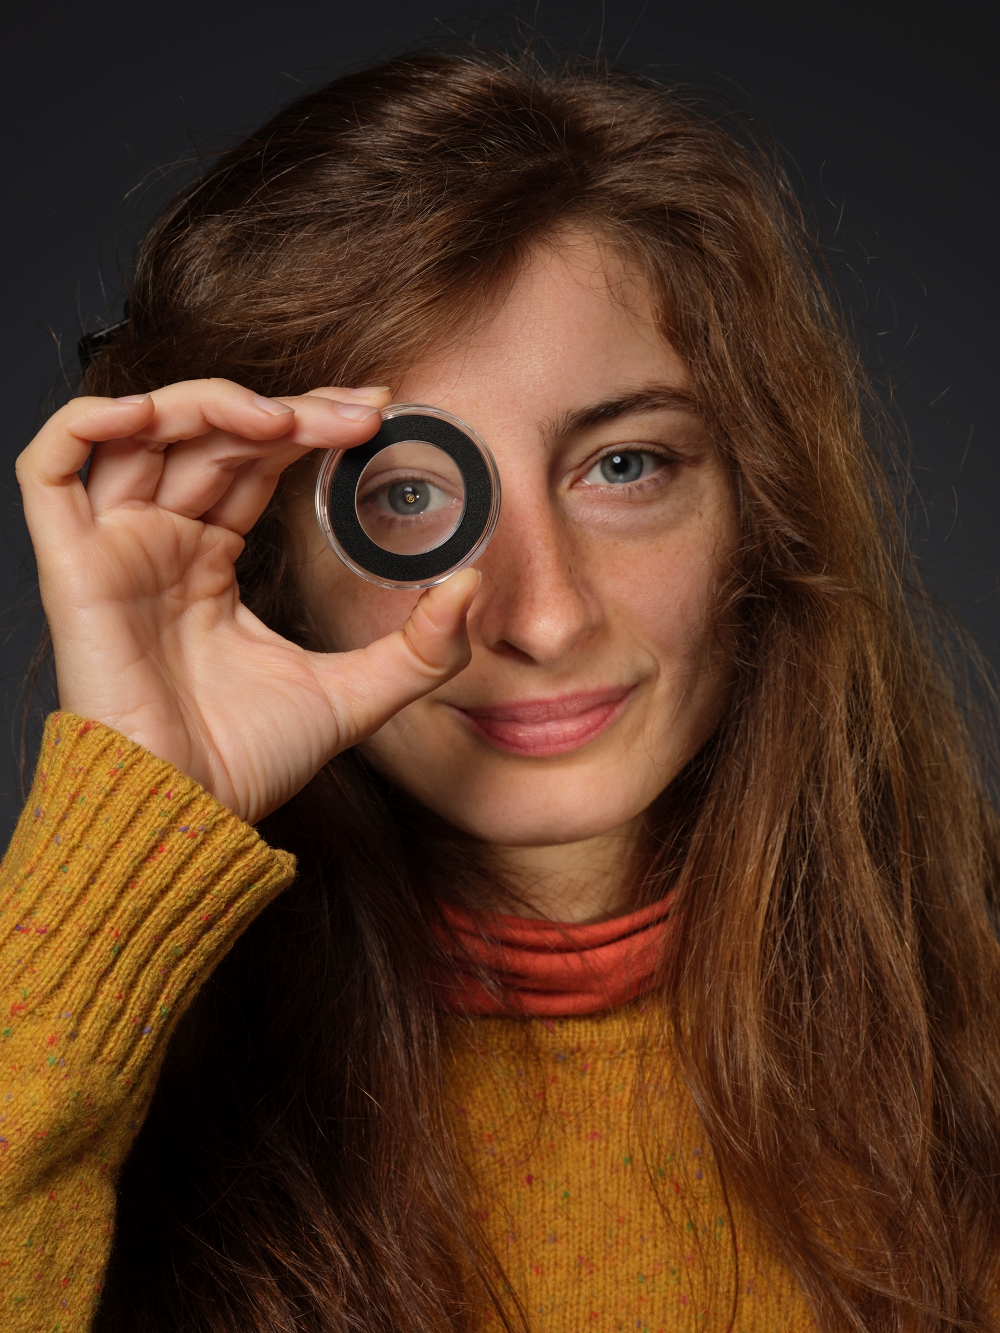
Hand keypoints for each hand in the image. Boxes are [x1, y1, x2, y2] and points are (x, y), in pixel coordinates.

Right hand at [16, 379, 479, 822]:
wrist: (189, 810)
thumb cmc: (252, 761)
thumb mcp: (357, 694)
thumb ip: (420, 648)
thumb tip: (471, 586)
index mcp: (209, 561)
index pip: (250, 462)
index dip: (304, 423)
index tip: (371, 411)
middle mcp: (158, 543)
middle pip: (206, 436)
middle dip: (283, 410)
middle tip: (356, 413)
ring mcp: (113, 548)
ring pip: (138, 433)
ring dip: (209, 404)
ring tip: (283, 421)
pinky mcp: (71, 565)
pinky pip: (51, 468)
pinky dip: (92, 421)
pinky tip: (158, 413)